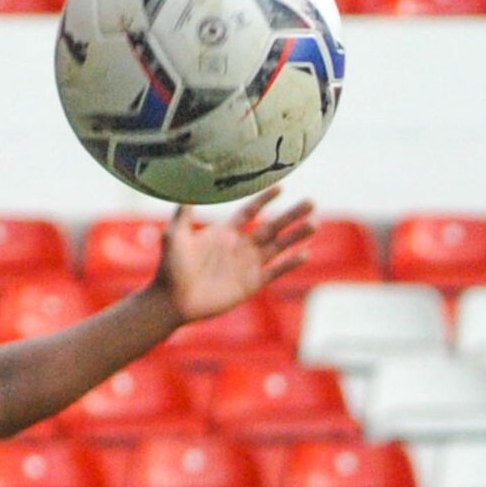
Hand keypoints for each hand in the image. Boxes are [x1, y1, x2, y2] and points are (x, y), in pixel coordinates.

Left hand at [156, 189, 315, 321]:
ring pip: (280, 246)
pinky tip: (305, 254)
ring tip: (315, 223)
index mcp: (225, 232)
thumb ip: (183, 214)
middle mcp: (241, 246)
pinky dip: (290, 264)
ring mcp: (249, 265)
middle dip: (292, 215)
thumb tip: (187, 190)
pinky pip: (276, 271)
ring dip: (297, 235)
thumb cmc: (170, 267)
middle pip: (273, 226)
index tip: (282, 186)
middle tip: (312, 202)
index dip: (266, 199)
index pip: (251, 211)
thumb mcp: (174, 235)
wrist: (173, 299)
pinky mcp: (253, 284)